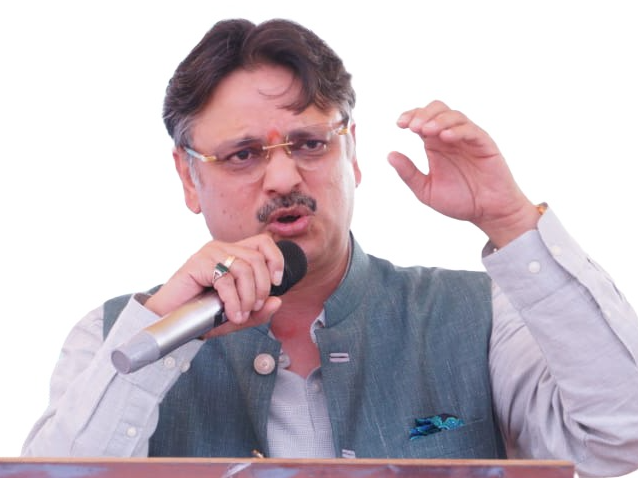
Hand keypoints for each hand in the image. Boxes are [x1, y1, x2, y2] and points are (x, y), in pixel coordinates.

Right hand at [144, 234, 284, 336]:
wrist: (169, 318)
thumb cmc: (201, 313)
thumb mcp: (237, 315)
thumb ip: (258, 312)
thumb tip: (278, 302)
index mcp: (233, 253)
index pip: (263, 242)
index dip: (275, 260)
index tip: (276, 283)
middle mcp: (222, 248)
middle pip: (257, 258)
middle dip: (262, 287)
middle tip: (254, 307)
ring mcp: (209, 253)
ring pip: (244, 268)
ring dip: (247, 296)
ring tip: (241, 315)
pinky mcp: (198, 263)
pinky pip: (225, 280)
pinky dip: (233, 301)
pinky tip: (232, 315)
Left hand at [388, 100, 539, 246]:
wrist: (487, 213)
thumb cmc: (460, 200)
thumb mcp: (426, 190)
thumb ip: (408, 173)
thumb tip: (389, 155)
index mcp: (435, 145)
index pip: (422, 119)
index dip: (411, 116)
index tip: (399, 124)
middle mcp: (451, 138)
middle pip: (437, 109)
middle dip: (422, 114)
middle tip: (412, 127)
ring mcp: (469, 139)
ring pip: (454, 116)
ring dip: (438, 120)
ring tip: (425, 131)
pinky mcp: (485, 145)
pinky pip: (472, 131)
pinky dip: (457, 130)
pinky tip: (445, 138)